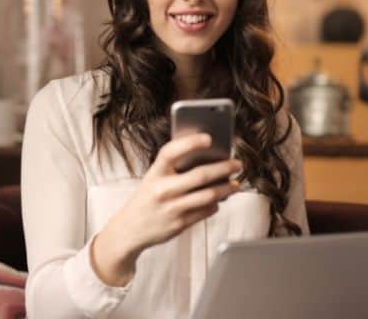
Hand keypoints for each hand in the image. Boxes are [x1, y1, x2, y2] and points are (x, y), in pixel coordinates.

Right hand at [92, 133, 240, 284]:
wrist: (130, 229)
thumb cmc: (147, 198)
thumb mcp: (153, 178)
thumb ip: (174, 168)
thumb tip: (208, 158)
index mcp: (154, 173)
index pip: (171, 152)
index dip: (190, 143)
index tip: (209, 138)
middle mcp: (162, 190)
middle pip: (200, 176)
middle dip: (224, 168)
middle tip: (237, 164)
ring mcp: (171, 208)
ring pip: (208, 195)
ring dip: (226, 188)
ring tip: (235, 184)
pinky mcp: (179, 224)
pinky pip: (206, 211)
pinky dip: (216, 204)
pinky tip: (220, 199)